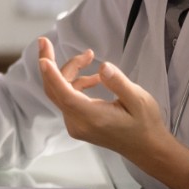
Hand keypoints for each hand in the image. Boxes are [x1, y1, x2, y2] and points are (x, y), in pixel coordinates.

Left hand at [36, 37, 188, 188]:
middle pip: (56, 90)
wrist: (146, 148)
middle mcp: (79, 123)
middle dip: (52, 64)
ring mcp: (75, 126)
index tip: (42, 58)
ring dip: (70, 72)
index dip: (52, 75)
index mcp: (93, 117)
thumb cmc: (145, 123)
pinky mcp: (77, 124)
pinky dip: (74, 84)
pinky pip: (67, 99)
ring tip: (90, 57)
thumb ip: (119, 83)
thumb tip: (102, 67)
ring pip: (60, 93)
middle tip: (48, 40)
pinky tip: (93, 78)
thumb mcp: (139, 100)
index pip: (65, 94)